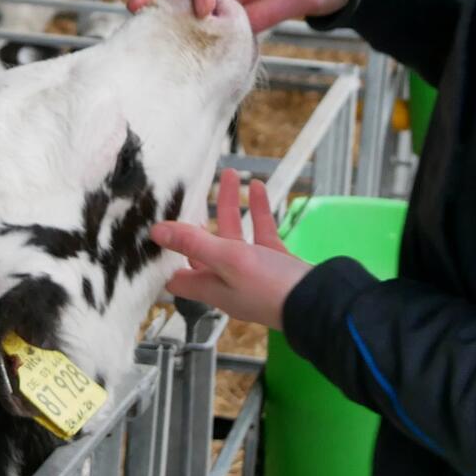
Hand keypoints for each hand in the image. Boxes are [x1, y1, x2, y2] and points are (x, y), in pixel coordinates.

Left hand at [150, 170, 310, 330]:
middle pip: (205, 248)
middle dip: (200, 218)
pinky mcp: (275, 263)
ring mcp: (253, 272)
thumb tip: (155, 232)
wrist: (319, 300)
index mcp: (211, 287)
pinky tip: (257, 187)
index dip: (165, 256)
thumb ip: (193, 243)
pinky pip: (261, 232)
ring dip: (231, 206)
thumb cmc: (270, 286)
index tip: (158, 229)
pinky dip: (258, 210)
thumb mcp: (228, 259)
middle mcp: (228, 281)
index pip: (177, 276)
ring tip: (229, 175)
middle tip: (195, 191)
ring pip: (235, 234)